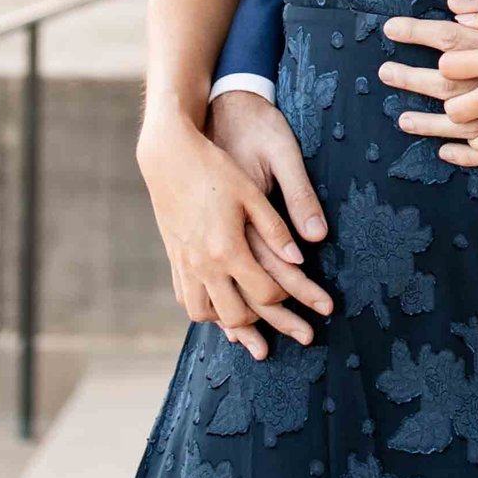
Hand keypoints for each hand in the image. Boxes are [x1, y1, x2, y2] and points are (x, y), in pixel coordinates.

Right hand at [138, 105, 330, 356]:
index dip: (292, 297)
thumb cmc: (216, 169)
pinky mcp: (173, 259)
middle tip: (288, 320)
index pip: (265, 292)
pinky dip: (206, 307)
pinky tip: (220, 301)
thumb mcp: (253, 193)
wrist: (168, 156)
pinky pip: (187, 299)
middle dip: (264, 321)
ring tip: (252, 314)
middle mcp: (203, 264)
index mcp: (228, 248)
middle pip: (236, 314)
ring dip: (230, 319)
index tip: (309, 296)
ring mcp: (185, 264)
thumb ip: (277, 229)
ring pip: (206, 314)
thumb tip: (301, 259)